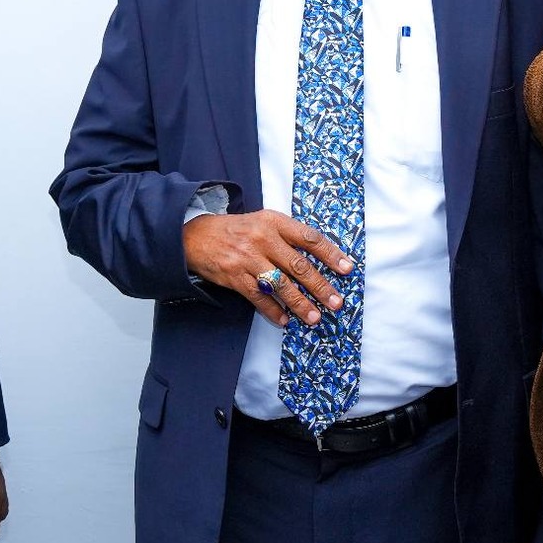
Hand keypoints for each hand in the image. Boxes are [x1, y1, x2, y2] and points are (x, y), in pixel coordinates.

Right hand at [183, 210, 352, 329]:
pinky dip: (272, 310)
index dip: (330, 254)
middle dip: (320, 286)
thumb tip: (319, 259)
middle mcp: (262, 239)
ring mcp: (248, 259)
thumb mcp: (263, 222)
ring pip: (280, 285)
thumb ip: (287, 236)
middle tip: (336, 302)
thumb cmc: (237, 231)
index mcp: (274, 222)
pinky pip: (258, 297)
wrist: (195, 236)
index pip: (309, 238)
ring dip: (300, 303)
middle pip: (298, 265)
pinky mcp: (234, 277)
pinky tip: (284, 320)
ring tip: (315, 317)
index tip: (347, 268)